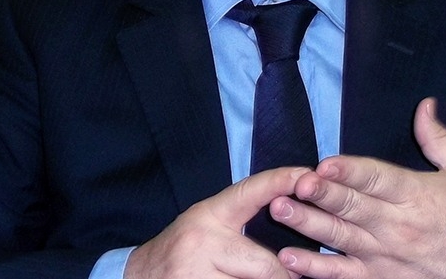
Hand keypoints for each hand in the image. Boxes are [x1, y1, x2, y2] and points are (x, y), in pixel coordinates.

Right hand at [124, 166, 307, 278]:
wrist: (138, 276)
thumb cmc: (183, 248)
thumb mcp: (206, 223)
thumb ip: (240, 217)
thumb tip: (289, 208)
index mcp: (210, 215)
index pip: (250, 192)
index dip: (281, 181)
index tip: (308, 176)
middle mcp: (204, 243)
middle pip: (265, 265)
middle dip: (284, 276)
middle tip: (292, 277)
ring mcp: (197, 275)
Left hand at [271, 98, 445, 278]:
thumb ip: (440, 139)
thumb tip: (424, 105)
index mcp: (417, 195)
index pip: (378, 180)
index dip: (351, 171)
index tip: (326, 163)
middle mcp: (397, 226)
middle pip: (353, 208)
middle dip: (322, 194)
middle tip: (296, 183)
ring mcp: (384, 256)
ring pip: (340, 238)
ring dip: (308, 224)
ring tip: (280, 209)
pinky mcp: (378, 278)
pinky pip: (342, 275)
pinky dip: (315, 268)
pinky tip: (289, 257)